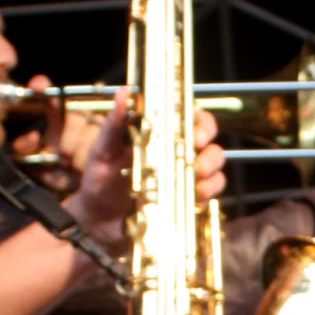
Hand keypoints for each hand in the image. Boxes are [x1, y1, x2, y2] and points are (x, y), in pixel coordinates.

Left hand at [61, 91, 227, 247]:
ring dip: (211, 168)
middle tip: (197, 155)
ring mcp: (184, 175)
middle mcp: (176, 152)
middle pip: (209, 140)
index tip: (194, 132)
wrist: (99, 222)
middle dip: (209, 146)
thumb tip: (122, 92)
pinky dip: (209, 191)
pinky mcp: (188, 198)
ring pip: (215, 164)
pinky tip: (195, 195)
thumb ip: (114, 124)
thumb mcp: (102, 151)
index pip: (188, 117)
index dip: (199, 120)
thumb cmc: (99, 181)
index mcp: (159, 135)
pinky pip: (211, 192)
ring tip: (197, 177)